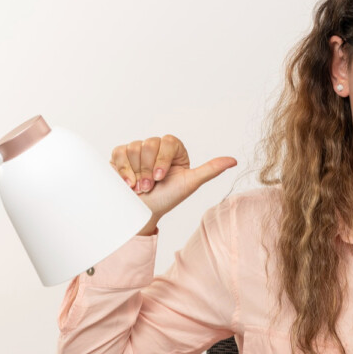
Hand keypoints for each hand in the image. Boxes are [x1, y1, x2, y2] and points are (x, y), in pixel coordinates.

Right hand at [111, 135, 236, 234]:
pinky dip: (122, 170)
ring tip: (140, 187)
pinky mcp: (120, 155)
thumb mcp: (190, 184)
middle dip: (148, 170)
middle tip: (150, 185)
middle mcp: (156, 146)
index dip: (162, 161)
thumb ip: (210, 170)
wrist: (144, 212)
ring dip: (136, 172)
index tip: (160, 178)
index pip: (168, 142)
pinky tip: (127, 183)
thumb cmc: (168, 198)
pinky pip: (119, 153)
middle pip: (149, 144)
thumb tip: (233, 161)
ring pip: (133, 148)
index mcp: (174, 149)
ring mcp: (137, 150)